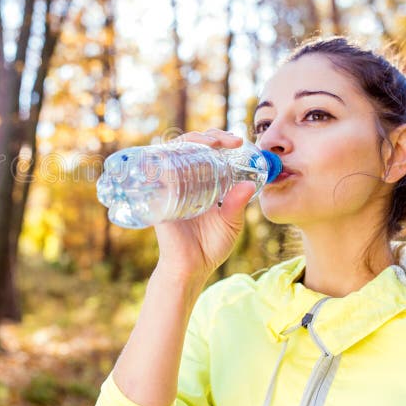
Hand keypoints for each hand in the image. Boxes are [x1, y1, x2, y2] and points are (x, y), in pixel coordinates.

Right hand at [153, 129, 255, 283]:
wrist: (191, 269)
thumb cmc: (209, 248)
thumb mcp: (230, 223)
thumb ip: (238, 203)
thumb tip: (249, 184)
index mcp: (200, 184)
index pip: (204, 152)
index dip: (218, 140)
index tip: (237, 142)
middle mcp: (182, 181)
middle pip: (188, 146)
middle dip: (207, 136)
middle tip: (227, 141)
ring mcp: (168, 187)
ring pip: (172, 151)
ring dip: (190, 141)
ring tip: (211, 143)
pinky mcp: (158, 197)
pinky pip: (155, 171)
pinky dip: (164, 157)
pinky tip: (180, 153)